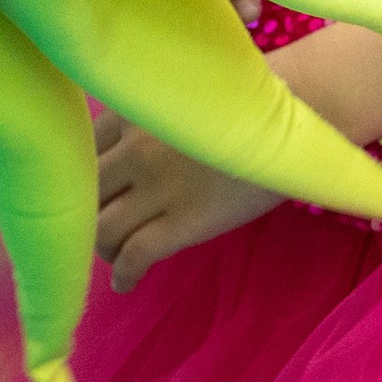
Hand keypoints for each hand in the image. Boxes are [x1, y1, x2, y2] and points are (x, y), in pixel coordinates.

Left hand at [95, 108, 279, 289]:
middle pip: (86, 194)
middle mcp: (137, 148)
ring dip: (103, 249)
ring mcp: (160, 186)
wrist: (299, 117)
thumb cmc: (247, 104)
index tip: (92, 192)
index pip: (82, 153)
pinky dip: (123, 275)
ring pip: (102, 230)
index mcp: (137, 112)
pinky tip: (127, 284)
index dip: (82, 178)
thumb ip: (148, 117)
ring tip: (116, 255)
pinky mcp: (185, 221)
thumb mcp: (183, 98)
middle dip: (85, 217)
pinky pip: (136, 256)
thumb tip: (119, 152)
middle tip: (102, 228)